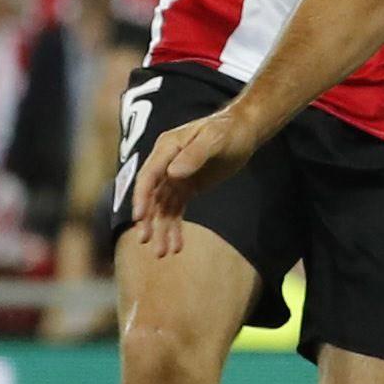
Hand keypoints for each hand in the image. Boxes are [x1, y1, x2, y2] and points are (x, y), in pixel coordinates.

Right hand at [125, 110, 267, 247]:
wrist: (243, 131)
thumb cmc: (228, 130)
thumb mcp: (214, 139)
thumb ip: (195, 155)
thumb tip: (173, 174)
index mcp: (166, 148)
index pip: (148, 176)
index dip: (142, 197)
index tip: (140, 218)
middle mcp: (166, 163)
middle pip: (151, 195)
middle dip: (148, 219)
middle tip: (147, 242)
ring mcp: (175, 177)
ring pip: (163, 207)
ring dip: (161, 229)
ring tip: (164, 253)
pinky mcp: (186, 187)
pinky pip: (176, 210)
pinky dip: (175, 227)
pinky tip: (177, 246)